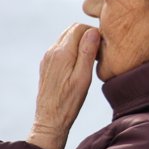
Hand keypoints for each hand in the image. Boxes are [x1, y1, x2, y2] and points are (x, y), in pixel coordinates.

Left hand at [27, 24, 99, 148]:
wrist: (50, 120)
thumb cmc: (69, 102)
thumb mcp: (83, 78)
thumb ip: (87, 52)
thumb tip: (93, 31)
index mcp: (62, 53)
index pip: (79, 27)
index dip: (94, 32)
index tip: (102, 46)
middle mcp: (52, 51)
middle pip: (72, 30)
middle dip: (86, 35)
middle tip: (98, 51)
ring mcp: (47, 58)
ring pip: (66, 38)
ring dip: (79, 42)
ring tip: (90, 59)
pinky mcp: (46, 65)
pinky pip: (60, 48)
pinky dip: (71, 50)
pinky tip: (79, 65)